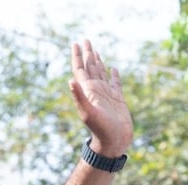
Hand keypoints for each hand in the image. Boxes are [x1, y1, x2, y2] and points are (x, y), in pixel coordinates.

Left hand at [68, 39, 132, 157]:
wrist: (113, 142)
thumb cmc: (100, 129)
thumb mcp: (88, 112)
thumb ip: (79, 96)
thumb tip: (70, 81)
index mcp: (88, 91)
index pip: (80, 69)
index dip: (78, 56)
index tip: (76, 43)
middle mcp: (96, 90)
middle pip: (90, 67)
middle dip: (88, 54)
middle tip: (85, 40)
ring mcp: (107, 94)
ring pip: (101, 73)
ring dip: (98, 61)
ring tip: (95, 51)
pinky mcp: (118, 99)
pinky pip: (115, 83)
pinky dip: (114, 75)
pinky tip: (113, 69)